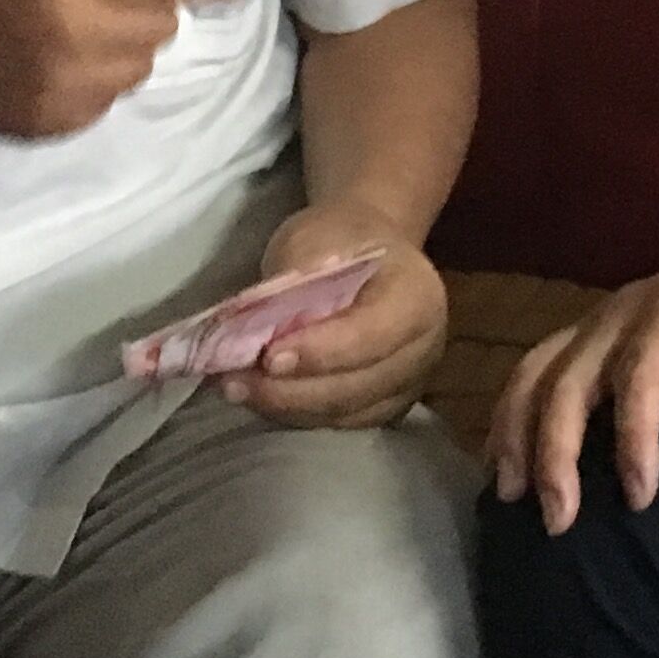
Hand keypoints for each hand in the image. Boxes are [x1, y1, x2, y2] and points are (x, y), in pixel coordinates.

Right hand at [0, 0, 250, 139]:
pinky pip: (107, 100)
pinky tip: (59, 56)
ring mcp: (64, 84)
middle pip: (162, 24)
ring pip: (141, 67)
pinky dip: (99, 77)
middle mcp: (76, 30)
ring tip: (80, 24)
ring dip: (127, 43)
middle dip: (149, 2)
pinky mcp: (49, 122)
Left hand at [222, 202, 448, 430]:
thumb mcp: (314, 236)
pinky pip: (338, 421)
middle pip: (356, 386)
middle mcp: (424, 349)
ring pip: (343, 411)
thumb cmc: (342, 237)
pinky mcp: (384, 406)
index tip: (268, 356)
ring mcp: (408, 384)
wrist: (369, 251)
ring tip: (237, 389)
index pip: (369, 336)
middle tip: (234, 381)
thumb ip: (295, 280)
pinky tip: (262, 397)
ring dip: (286, 406)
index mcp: (418, 297)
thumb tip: (258, 325)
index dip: (319, 352)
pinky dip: (297, 413)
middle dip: (291, 389)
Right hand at [484, 239, 658, 535]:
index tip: (640, 498)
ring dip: (518, 431)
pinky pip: (535, 368)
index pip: (640, 375)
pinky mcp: (588, 333)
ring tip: (511, 495)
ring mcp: (599, 319)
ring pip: (538, 369)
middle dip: (556, 451)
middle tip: (560, 519)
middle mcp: (624, 309)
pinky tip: (504, 460)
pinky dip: (513, 413)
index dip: (633, 439)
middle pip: (570, 376)